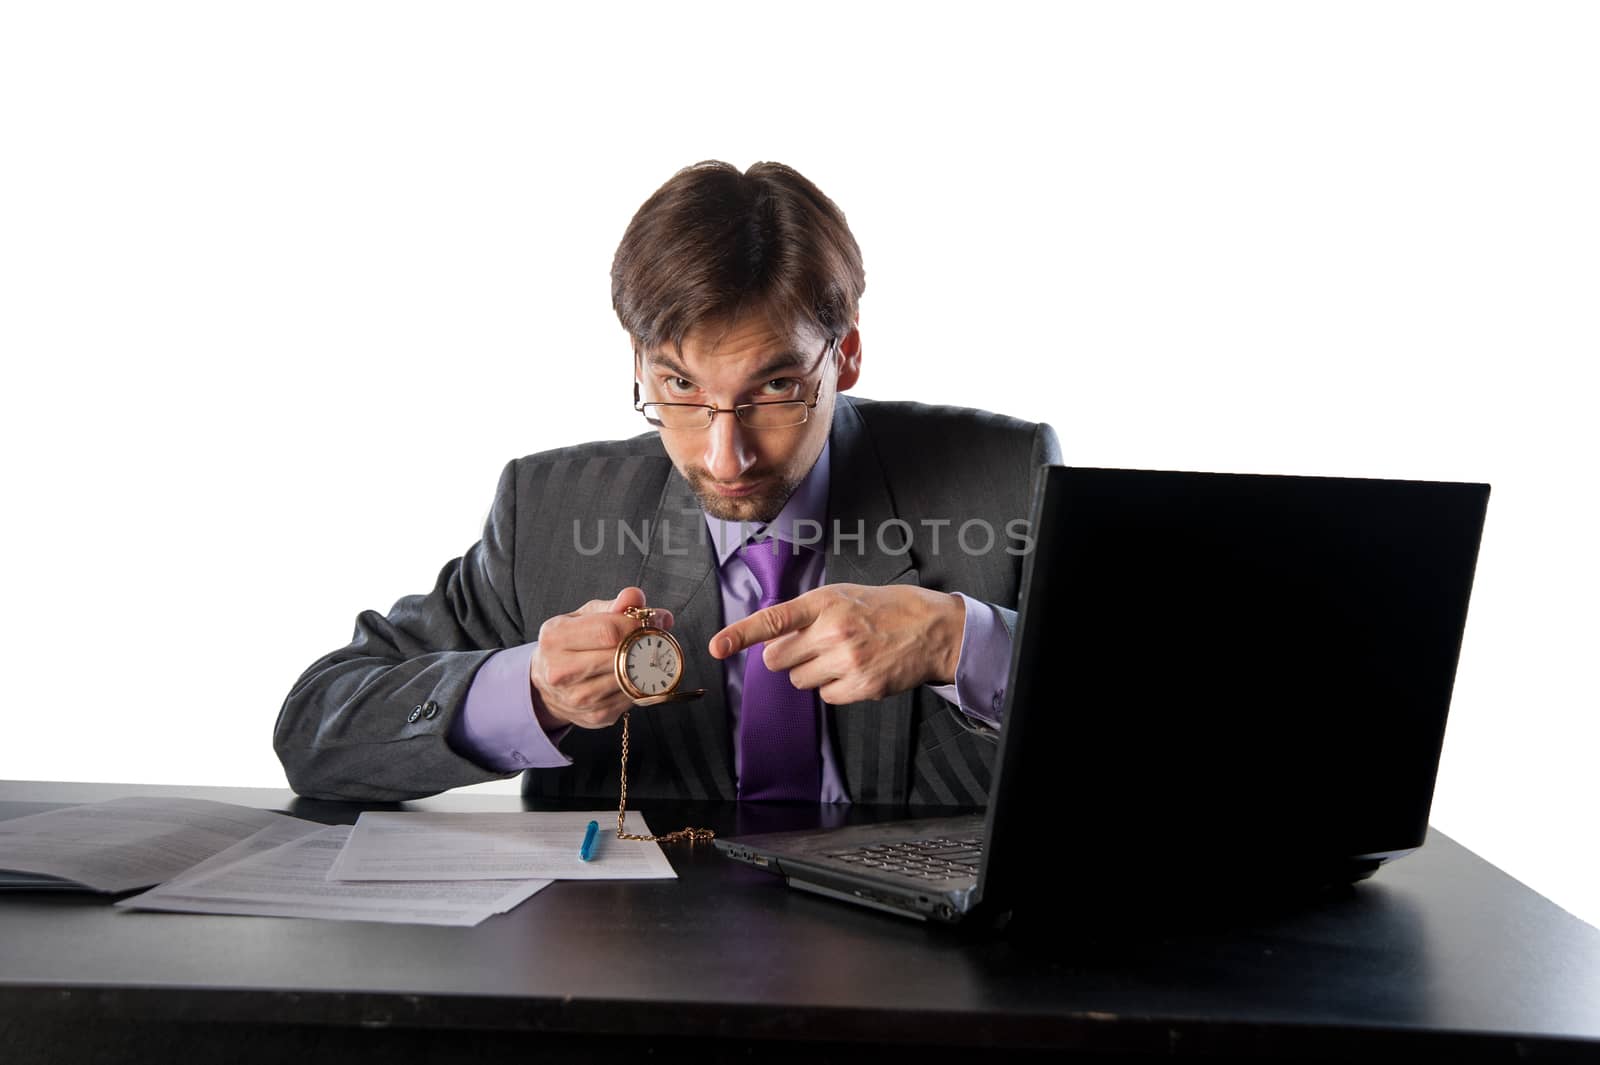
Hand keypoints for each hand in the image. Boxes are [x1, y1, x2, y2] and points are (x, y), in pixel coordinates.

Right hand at [530, 587, 674, 729]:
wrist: (549, 683)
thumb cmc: (572, 643)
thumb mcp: (585, 617)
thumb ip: (613, 605)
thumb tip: (637, 597)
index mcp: (555, 637)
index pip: (607, 631)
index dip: (635, 625)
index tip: (648, 621)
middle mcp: (560, 670)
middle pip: (619, 657)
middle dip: (643, 645)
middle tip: (655, 637)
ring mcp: (576, 697)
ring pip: (627, 680)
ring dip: (644, 667)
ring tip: (646, 655)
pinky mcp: (594, 716)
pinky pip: (630, 698)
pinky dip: (638, 685)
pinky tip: (634, 675)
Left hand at [709, 584, 964, 705]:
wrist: (932, 629)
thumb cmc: (884, 609)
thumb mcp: (843, 596)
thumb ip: (805, 615)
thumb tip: (769, 642)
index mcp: (825, 603)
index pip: (773, 620)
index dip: (740, 635)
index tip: (716, 647)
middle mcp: (833, 631)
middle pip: (778, 660)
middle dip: (786, 657)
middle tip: (813, 647)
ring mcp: (847, 661)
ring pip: (799, 681)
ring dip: (812, 672)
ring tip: (842, 655)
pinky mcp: (861, 686)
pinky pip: (826, 696)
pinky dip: (835, 688)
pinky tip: (856, 670)